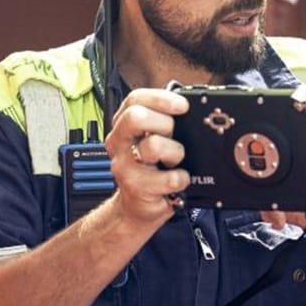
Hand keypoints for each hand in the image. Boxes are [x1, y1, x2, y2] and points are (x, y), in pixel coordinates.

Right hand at [106, 88, 190, 225]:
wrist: (138, 206)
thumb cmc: (150, 170)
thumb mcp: (154, 139)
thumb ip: (163, 121)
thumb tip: (186, 106)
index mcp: (124, 125)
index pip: (135, 100)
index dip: (160, 99)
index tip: (182, 105)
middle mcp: (119, 142)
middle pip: (136, 117)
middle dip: (164, 123)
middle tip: (174, 135)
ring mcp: (124, 165)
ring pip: (154, 146)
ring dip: (175, 152)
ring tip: (175, 161)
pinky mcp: (136, 187)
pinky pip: (169, 177)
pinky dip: (181, 178)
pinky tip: (177, 180)